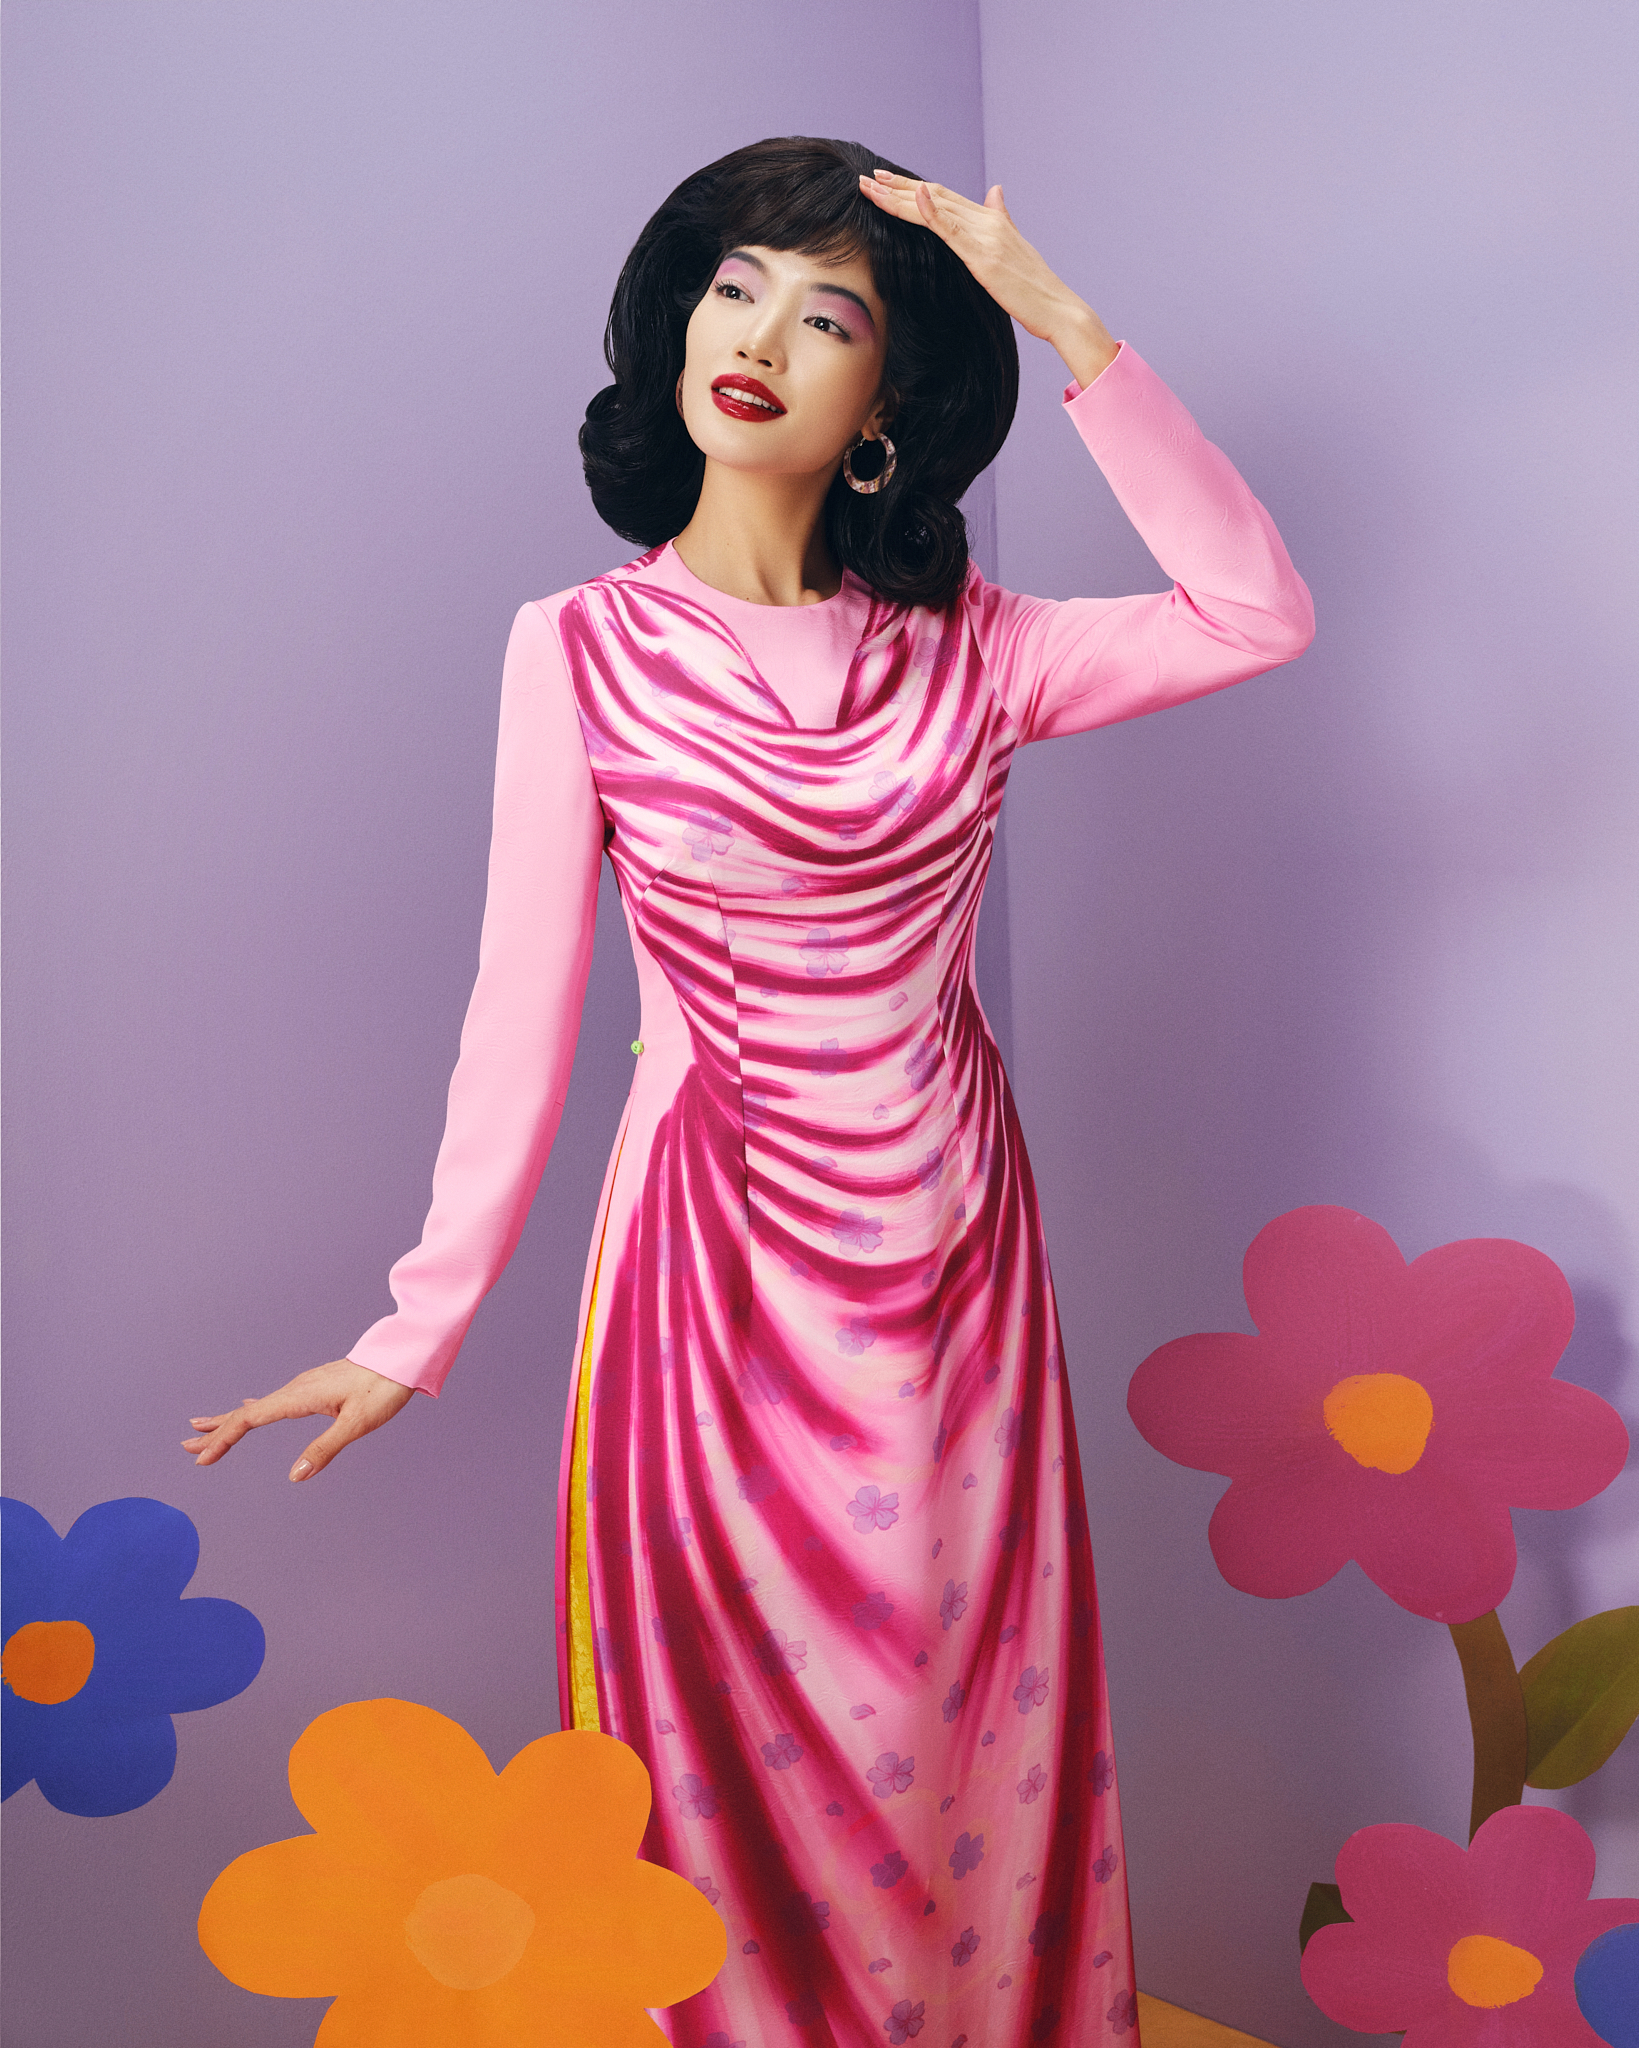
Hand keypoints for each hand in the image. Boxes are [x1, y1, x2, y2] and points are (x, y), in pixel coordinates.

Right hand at [183, 1358, 415, 1481]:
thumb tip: (295, 1476)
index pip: (249, 1419)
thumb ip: (326, 1449)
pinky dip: (254, 1409)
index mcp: (300, 1397)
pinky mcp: (315, 1386)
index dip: (223, 1439)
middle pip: (246, 1412)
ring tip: (204, 1428)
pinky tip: (250, 1407)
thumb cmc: (384, 1388)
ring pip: (258, 1405)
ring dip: (230, 1420)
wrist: (403, 1357)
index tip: (201, 1460)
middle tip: (186, 1447)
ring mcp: (304, 1386)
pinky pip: (273, 1400)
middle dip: (216, 1430)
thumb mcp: (357, 1423)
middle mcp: (296, 1388)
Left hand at [858, 169, 1118, 384]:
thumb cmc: (1034, 288)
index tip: (886, 182)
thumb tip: (996, 191)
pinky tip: (914, 194)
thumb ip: (1002, 217)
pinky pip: (952, 228)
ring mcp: (985, 235)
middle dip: (897, 187)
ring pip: (936, 207)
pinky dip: (932, 210)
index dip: (913, 188)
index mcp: (990, 219)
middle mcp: (986, 220)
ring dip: (900, 196)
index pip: (944, 197)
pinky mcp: (984, 255)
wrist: (1057, 308)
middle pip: (934, 196)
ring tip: (872, 186)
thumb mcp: (1014, 247)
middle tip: (867, 178)